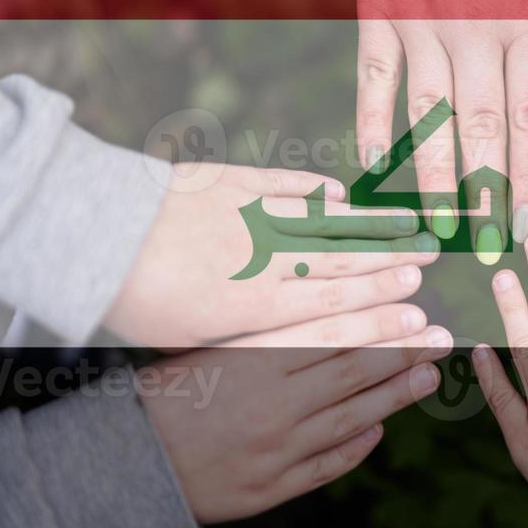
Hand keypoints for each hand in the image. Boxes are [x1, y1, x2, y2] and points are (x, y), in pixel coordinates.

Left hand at [105, 167, 438, 351]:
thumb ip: (241, 338)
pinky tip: (342, 193)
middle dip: (392, 262)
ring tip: (409, 223)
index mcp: (255, 306)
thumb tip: (279, 344)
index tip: (417, 305)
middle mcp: (264, 259)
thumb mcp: (188, 339)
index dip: (380, 305)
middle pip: (342, 262)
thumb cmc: (130, 301)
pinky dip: (314, 189)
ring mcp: (251, 215)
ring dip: (370, 224)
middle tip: (433, 259)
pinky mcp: (229, 182)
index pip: (334, 306)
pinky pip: (283, 184)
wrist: (94, 236)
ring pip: (324, 222)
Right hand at [143, 309, 450, 523]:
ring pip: (350, 417)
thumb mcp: (207, 350)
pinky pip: (327, 465)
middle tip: (442, 337)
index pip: (331, 333)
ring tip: (428, 377)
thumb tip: (319, 317)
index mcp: (253, 361)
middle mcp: (272, 404)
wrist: (120, 466)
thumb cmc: (158, 396)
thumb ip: (262, 337)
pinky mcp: (271, 488)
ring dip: (395, 397)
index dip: (379, 320)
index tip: (415, 307)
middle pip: (352, 372)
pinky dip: (357, 447)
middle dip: (403, 352)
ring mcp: (276, 451)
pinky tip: (380, 430)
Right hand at [356, 20, 527, 252]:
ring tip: (442, 224)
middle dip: (488, 193)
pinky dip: (372, 122)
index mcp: (527, 18)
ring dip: (436, 175)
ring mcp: (422, 19)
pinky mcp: (379, 6)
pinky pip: (375, 74)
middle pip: (484, 127)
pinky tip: (375, 164)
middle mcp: (474, 27)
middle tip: (490, 243)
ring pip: (430, 114)